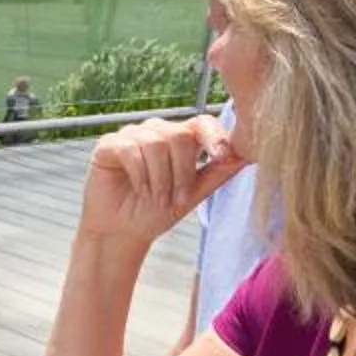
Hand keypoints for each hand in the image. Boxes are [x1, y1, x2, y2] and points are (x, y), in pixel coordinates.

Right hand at [77, 115, 242, 248]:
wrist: (123, 232)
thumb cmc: (157, 212)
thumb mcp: (193, 195)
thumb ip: (217, 173)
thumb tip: (246, 155)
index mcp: (181, 139)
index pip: (202, 123)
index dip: (214, 136)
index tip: (223, 157)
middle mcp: (158, 131)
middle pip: (180, 136)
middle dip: (182, 172)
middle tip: (177, 199)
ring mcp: (133, 135)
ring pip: (157, 143)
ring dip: (160, 179)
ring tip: (157, 199)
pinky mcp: (109, 144)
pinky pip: (131, 150)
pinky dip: (139, 175)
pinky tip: (139, 190)